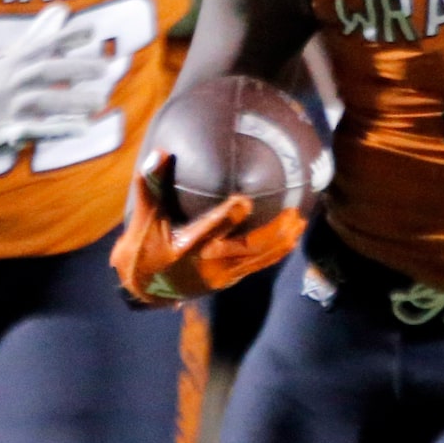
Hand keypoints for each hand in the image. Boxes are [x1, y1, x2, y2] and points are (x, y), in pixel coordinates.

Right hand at [0, 4, 118, 193]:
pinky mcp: (9, 129)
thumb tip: (63, 9)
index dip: (66, 36)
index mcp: (15, 59)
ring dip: (72, 101)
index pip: (43, 44)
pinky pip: (36, 130)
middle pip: (45, 71)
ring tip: (101, 101)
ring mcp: (10, 105)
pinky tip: (83, 128)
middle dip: (75, 68)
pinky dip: (59, 129)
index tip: (93, 30)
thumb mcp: (13, 55)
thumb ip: (40, 35)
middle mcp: (11, 80)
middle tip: (105, 68)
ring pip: (43, 100)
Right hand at [110, 151, 303, 303]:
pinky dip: (275, 253)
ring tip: (301, 223)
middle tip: (294, 212)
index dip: (229, 216)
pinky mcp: (227, 280)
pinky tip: (290, 239)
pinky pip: (257, 266)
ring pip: (259, 259)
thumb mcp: (142, 219)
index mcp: (187, 246)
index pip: (210, 229)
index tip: (245, 200)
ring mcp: (221, 275)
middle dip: (274, 232)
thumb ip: (152, 185)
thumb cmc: (143, 249)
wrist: (143, 290)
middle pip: (249, 248)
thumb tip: (161, 151)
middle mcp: (208, 263)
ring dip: (282, 242)